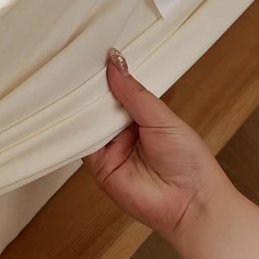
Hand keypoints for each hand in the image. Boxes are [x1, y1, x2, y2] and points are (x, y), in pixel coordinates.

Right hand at [83, 48, 234, 240]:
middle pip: (97, 105)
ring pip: (86, 122)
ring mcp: (109, 148)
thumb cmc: (189, 162)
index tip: (89, 53)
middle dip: (87, 88)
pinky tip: (68, 112)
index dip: (104, 75)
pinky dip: (74, 130)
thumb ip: (134, 92)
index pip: (116, 90)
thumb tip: (113, 60)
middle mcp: (122, 131)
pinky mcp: (98, 166)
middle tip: (72, 64)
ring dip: (79, 106)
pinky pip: (80, 144)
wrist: (191, 204)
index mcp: (141, 115)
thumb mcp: (162, 117)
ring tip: (66, 82)